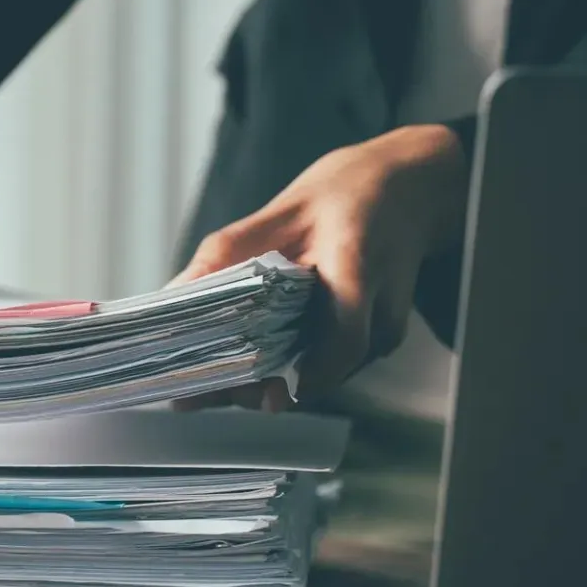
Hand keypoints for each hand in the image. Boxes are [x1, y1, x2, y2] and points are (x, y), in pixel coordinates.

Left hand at [171, 124, 468, 410]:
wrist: (412, 189)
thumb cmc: (350, 192)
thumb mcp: (285, 209)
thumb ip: (229, 253)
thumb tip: (175, 292)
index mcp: (361, 269)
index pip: (343, 342)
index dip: (298, 376)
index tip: (249, 394)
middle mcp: (381, 314)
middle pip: (319, 371)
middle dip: (254, 388)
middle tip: (193, 397)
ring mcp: (381, 333)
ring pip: (318, 374)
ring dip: (263, 382)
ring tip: (200, 388)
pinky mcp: (371, 340)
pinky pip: (323, 363)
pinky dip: (281, 366)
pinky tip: (236, 368)